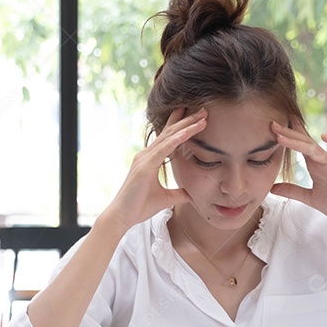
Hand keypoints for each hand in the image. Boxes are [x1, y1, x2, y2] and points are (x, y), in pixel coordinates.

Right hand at [100, 107, 207, 231]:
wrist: (122, 217)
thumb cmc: (140, 206)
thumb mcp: (166, 198)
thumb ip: (179, 193)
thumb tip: (192, 194)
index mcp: (150, 159)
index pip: (169, 138)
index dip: (182, 126)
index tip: (198, 118)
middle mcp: (146, 155)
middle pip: (170, 132)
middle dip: (187, 120)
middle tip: (204, 110)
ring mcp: (144, 158)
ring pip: (168, 136)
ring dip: (186, 125)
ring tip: (201, 117)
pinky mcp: (145, 166)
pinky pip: (163, 149)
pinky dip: (176, 139)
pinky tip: (187, 131)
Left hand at [269, 121, 326, 227]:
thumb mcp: (309, 198)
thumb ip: (292, 191)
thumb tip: (272, 188)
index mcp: (315, 166)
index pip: (299, 146)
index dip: (287, 137)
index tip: (272, 127)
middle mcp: (323, 162)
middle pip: (304, 144)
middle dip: (289, 133)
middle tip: (272, 124)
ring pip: (315, 149)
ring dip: (298, 141)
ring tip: (282, 136)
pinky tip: (325, 136)